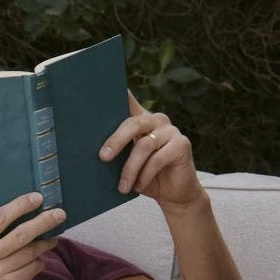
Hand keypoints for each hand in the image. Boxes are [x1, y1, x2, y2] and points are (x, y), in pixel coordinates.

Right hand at [0, 192, 62, 279]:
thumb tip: (31, 216)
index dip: (20, 206)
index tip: (38, 198)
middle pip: (20, 234)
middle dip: (43, 222)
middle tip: (59, 214)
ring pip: (30, 251)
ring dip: (44, 245)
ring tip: (51, 241)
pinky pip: (34, 267)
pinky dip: (39, 263)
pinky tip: (36, 265)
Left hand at [100, 93, 201, 208]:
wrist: (174, 194)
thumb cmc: (147, 177)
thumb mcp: (129, 163)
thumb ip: (118, 152)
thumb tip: (96, 153)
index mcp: (141, 119)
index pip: (128, 100)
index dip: (117, 92)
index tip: (99, 85)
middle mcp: (157, 119)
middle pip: (132, 124)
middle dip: (115, 141)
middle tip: (103, 157)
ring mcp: (171, 131)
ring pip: (144, 146)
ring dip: (130, 168)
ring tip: (122, 186)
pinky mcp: (182, 145)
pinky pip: (157, 159)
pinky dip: (145, 175)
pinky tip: (138, 186)